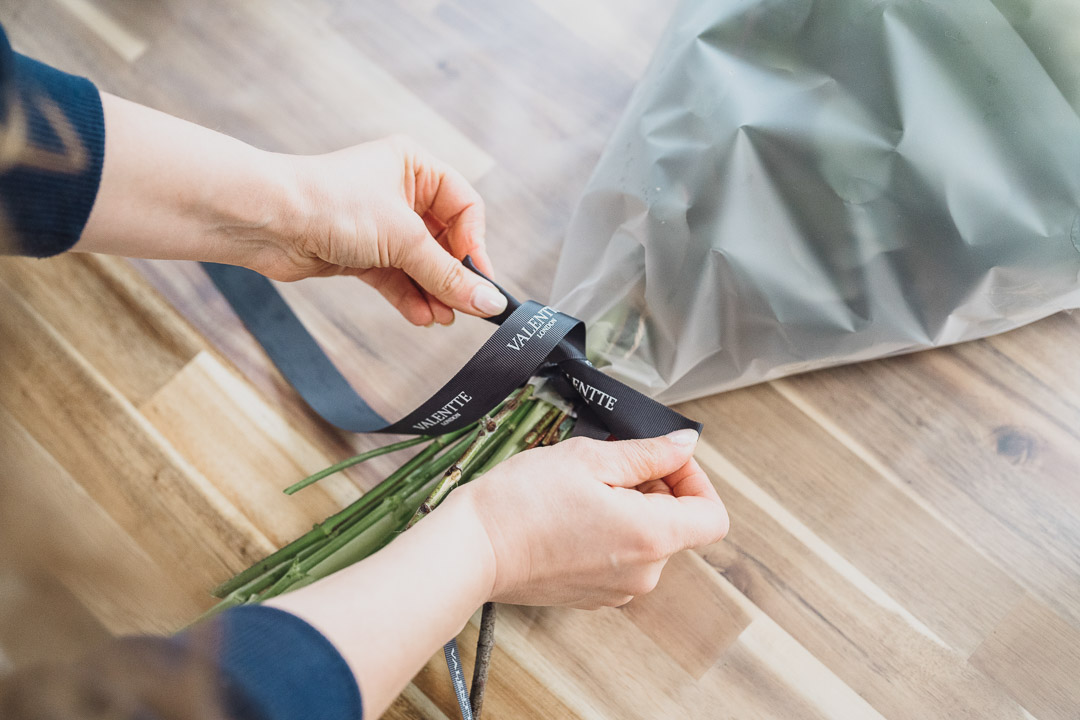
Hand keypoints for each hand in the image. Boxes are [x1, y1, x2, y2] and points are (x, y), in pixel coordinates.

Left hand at [260, 135, 504, 325]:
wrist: (268, 221)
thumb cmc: (331, 204)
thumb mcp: (402, 239)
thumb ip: (448, 274)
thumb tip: (489, 301)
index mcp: (415, 167)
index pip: (465, 208)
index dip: (475, 245)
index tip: (479, 280)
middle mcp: (400, 192)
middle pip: (445, 241)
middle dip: (453, 276)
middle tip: (466, 307)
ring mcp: (379, 225)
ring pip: (420, 264)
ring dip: (433, 292)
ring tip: (443, 318)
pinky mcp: (360, 253)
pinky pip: (396, 278)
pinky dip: (409, 297)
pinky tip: (421, 316)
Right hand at [456, 429, 728, 608]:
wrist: (472, 549)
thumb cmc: (522, 503)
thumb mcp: (589, 458)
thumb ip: (647, 452)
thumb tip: (684, 444)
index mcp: (651, 537)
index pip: (712, 515)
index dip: (696, 480)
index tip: (664, 460)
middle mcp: (643, 573)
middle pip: (677, 525)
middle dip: (653, 487)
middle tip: (610, 462)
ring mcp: (618, 589)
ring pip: (647, 540)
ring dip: (628, 508)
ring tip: (584, 487)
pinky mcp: (593, 596)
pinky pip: (620, 558)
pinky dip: (608, 531)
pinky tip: (571, 513)